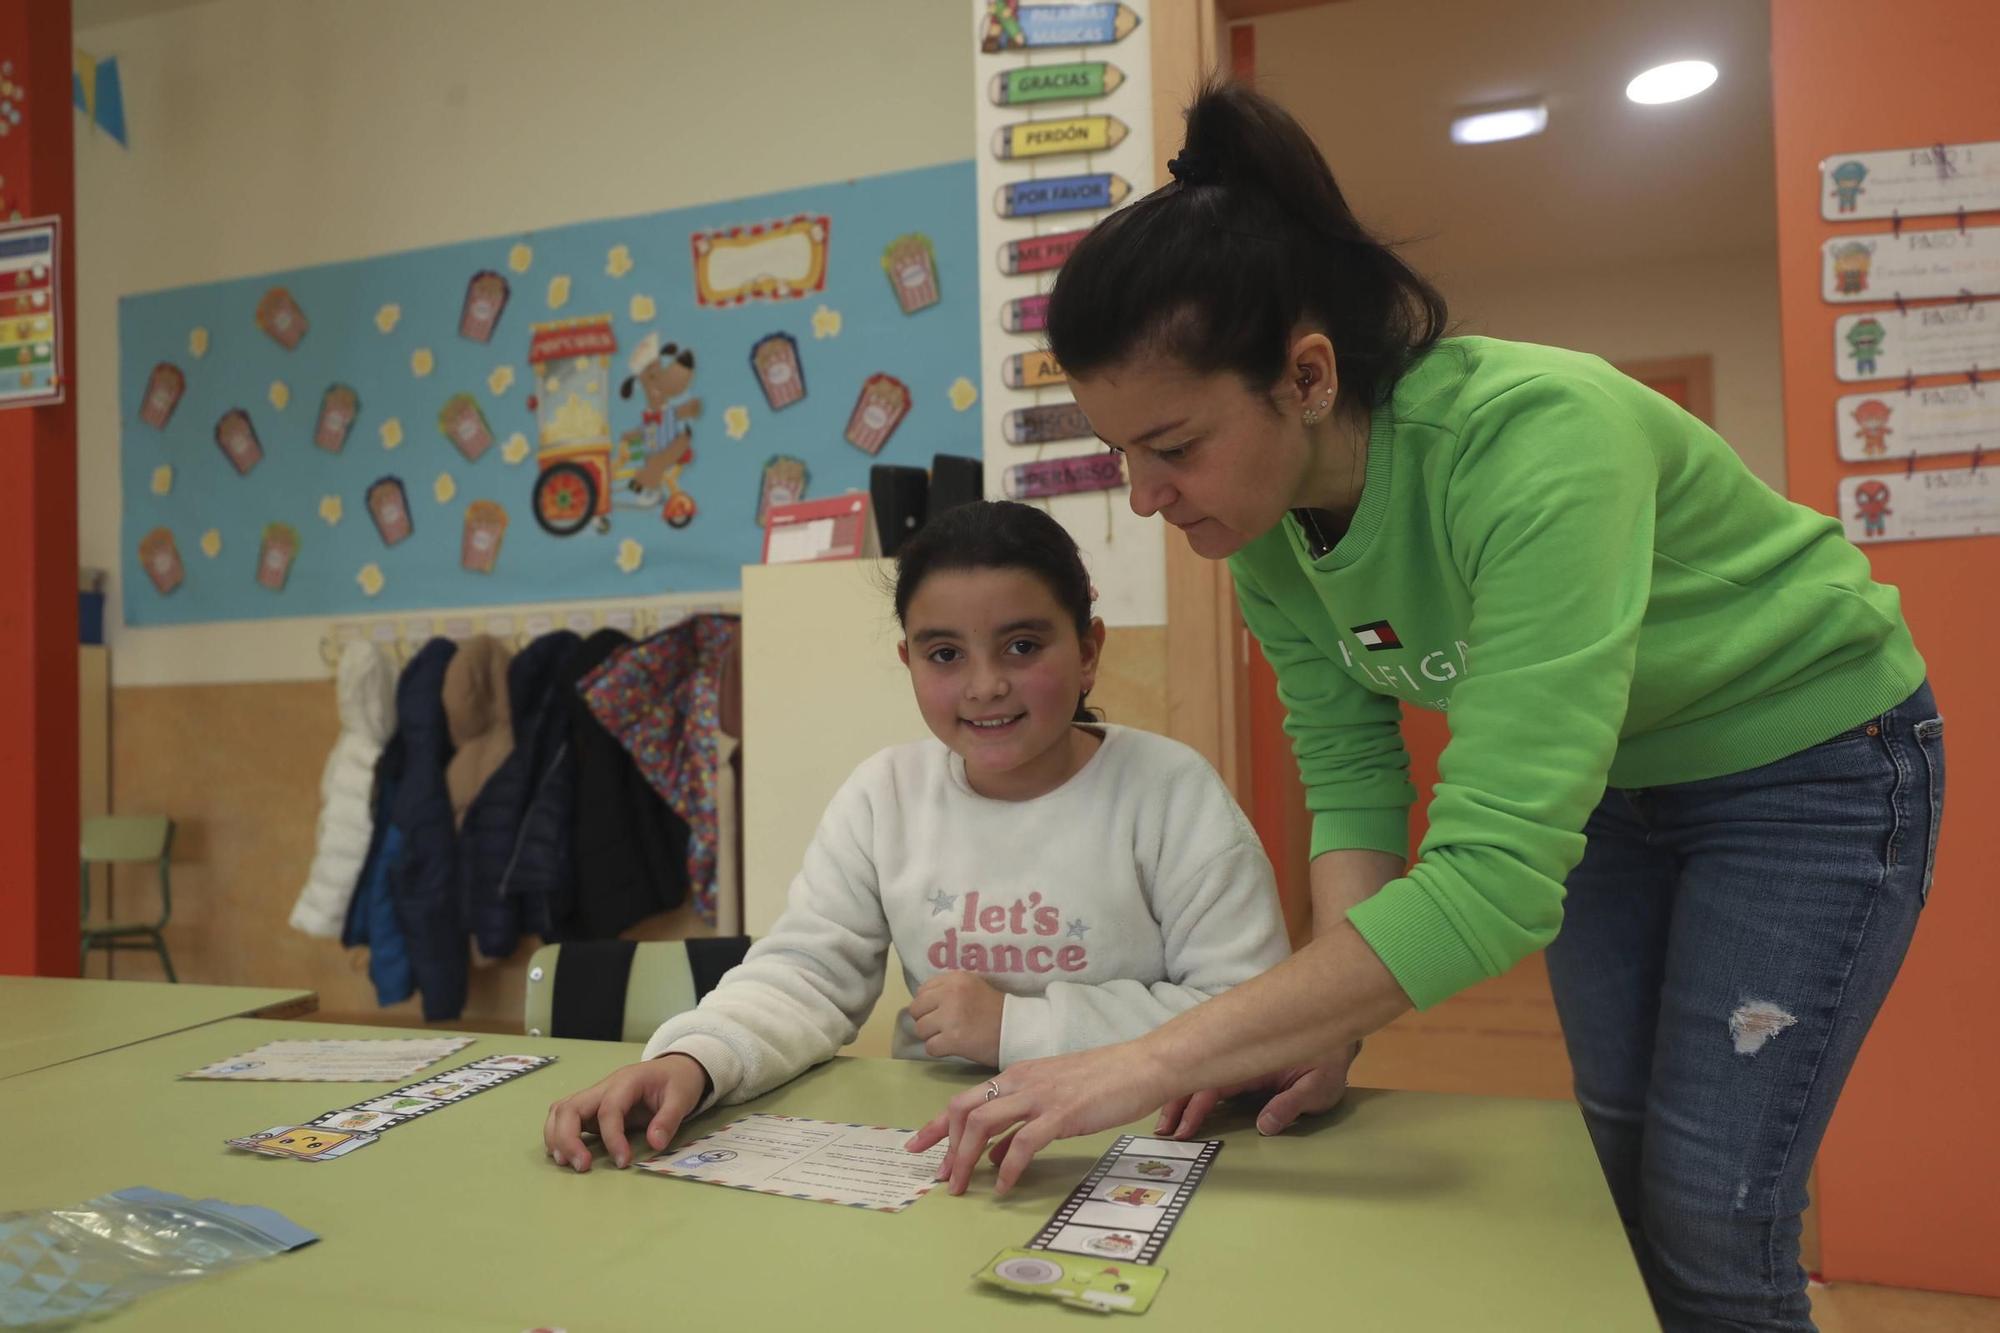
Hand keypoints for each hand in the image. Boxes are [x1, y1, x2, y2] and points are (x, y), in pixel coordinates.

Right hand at [542, 1053, 709, 1171]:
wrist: (674, 1069)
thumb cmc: (677, 1082)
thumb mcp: (682, 1097)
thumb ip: (669, 1119)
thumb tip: (654, 1143)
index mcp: (626, 1082)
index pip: (608, 1109)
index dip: (612, 1138)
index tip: (623, 1162)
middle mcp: (603, 1088)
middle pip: (570, 1108)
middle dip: (568, 1139)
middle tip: (582, 1166)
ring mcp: (595, 1097)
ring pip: (561, 1111)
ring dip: (557, 1137)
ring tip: (567, 1163)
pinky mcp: (592, 1109)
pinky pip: (565, 1118)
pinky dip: (558, 1135)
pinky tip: (565, 1155)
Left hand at [905, 1039, 1179, 1195]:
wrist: (1144, 1065)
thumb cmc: (1105, 1080)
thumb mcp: (1054, 1095)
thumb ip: (1021, 1119)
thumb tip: (994, 1151)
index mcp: (1018, 1075)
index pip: (964, 1098)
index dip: (937, 1125)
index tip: (918, 1145)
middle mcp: (1022, 1081)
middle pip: (964, 1109)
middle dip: (945, 1144)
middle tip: (939, 1176)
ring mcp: (1041, 1096)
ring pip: (984, 1123)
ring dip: (967, 1158)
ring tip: (962, 1186)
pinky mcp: (1062, 1114)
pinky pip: (1023, 1143)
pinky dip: (1007, 1167)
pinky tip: (1004, 1185)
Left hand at [909, 972, 1005, 1066]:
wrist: (1016, 1030)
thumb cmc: (994, 1009)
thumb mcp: (972, 986)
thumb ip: (948, 988)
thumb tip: (920, 1000)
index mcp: (955, 978)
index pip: (921, 991)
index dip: (928, 1004)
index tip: (941, 1011)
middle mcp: (951, 994)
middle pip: (916, 1010)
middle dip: (926, 1020)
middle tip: (942, 1027)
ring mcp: (951, 1017)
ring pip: (920, 1029)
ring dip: (932, 1036)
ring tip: (949, 1036)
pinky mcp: (953, 1039)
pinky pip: (930, 1048)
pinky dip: (940, 1050)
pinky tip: (953, 1047)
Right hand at [1153, 1041, 1360, 1139]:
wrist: (1340, 1041)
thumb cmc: (1330, 1061)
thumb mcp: (1317, 1085)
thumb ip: (1291, 1103)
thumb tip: (1264, 1125)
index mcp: (1253, 1063)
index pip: (1213, 1085)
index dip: (1194, 1107)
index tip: (1181, 1129)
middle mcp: (1241, 1062)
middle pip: (1198, 1080)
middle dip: (1176, 1103)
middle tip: (1162, 1131)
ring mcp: (1241, 1066)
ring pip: (1202, 1080)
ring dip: (1182, 1100)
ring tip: (1167, 1126)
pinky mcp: (1245, 1073)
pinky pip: (1214, 1083)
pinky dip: (1197, 1097)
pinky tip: (1185, 1112)